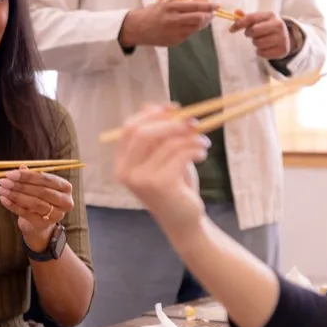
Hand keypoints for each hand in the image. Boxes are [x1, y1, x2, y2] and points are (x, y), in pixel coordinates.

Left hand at [0, 166, 73, 250]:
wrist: (39, 221)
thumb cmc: (40, 198)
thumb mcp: (37, 185)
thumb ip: (31, 176)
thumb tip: (21, 167)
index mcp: (65, 187)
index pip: (45, 179)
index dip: (27, 176)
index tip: (10, 173)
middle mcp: (65, 201)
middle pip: (41, 191)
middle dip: (20, 185)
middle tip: (3, 181)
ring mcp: (56, 215)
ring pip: (34, 203)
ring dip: (15, 195)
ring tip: (1, 189)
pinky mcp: (44, 224)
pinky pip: (26, 214)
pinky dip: (13, 206)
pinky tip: (3, 199)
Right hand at [114, 104, 210, 234]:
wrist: (184, 221)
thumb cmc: (175, 187)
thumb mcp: (163, 157)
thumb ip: (156, 134)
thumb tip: (150, 105)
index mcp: (122, 164)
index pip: (129, 129)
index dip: (151, 114)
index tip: (173, 108)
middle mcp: (126, 172)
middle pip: (144, 133)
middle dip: (172, 123)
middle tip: (193, 122)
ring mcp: (140, 180)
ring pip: (167, 143)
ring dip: (190, 138)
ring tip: (203, 143)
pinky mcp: (159, 185)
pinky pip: (179, 155)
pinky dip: (195, 149)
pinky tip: (202, 154)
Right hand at [120, 0, 218, 47]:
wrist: (137, 29)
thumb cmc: (153, 12)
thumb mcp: (166, 1)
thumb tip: (204, 0)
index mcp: (170, 7)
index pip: (195, 6)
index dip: (208, 6)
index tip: (217, 5)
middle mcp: (173, 20)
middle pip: (198, 18)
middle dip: (208, 15)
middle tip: (213, 13)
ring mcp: (174, 32)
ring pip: (196, 27)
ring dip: (202, 23)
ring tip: (202, 18)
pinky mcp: (174, 41)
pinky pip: (188, 34)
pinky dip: (191, 29)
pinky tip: (187, 26)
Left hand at [229, 11, 289, 59]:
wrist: (285, 38)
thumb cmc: (267, 27)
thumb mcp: (259, 20)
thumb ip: (247, 17)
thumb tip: (236, 12)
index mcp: (271, 15)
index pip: (251, 18)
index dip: (239, 24)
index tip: (231, 29)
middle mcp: (278, 25)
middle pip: (254, 30)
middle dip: (249, 33)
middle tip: (251, 34)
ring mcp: (282, 38)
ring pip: (257, 43)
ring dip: (255, 43)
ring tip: (261, 40)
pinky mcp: (282, 50)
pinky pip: (261, 53)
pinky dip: (260, 51)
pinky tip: (266, 47)